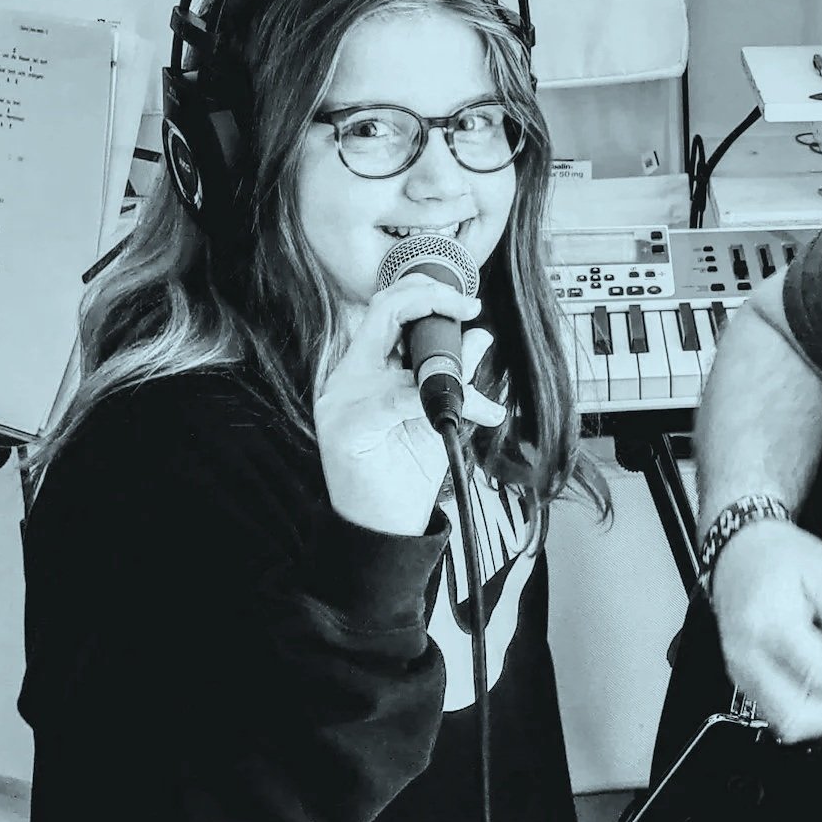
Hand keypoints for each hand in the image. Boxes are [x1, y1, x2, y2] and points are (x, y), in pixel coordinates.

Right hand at [314, 274, 507, 535]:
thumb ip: (453, 377)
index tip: (469, 302)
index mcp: (365, 368)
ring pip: (396, 356)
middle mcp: (348, 376)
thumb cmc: (406, 472)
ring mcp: (341, 400)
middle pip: (383, 311)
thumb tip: (479, 335)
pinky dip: (436, 403)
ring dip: (448, 372)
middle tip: (471, 306)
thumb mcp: (438, 416)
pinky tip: (472, 414)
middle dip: (432, 299)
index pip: (387, 309)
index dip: (427, 294)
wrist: (385, 527)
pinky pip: (396, 399)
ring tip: (479, 401)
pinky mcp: (346, 427)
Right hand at [709, 519, 821, 740]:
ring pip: (785, 722)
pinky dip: (807, 708)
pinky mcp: (742, 678)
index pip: (819, 675)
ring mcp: (741, 670)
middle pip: (796, 714)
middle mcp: (749, 654)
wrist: (740, 550)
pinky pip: (776, 713)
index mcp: (770, 623)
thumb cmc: (779, 556)